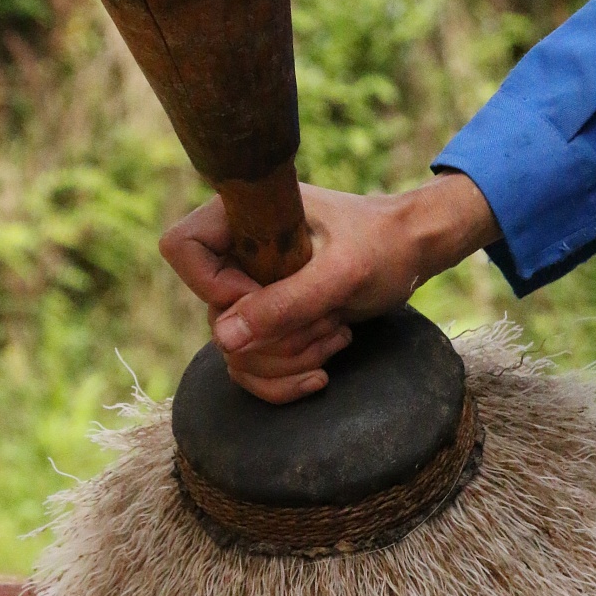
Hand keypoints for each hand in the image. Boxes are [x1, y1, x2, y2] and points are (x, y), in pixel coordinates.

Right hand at [159, 173, 499, 403]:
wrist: (414, 253)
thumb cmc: (384, 246)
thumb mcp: (342, 275)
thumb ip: (286, 303)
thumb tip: (222, 338)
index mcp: (243, 216)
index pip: (181, 249)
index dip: (217, 287)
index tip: (270, 294)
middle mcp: (237, 253)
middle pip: (214, 316)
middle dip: (277, 337)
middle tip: (330, 321)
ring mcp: (250, 290)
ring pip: (233, 350)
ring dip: (287, 360)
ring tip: (338, 335)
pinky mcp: (269, 320)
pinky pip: (249, 366)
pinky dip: (284, 379)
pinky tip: (323, 372)